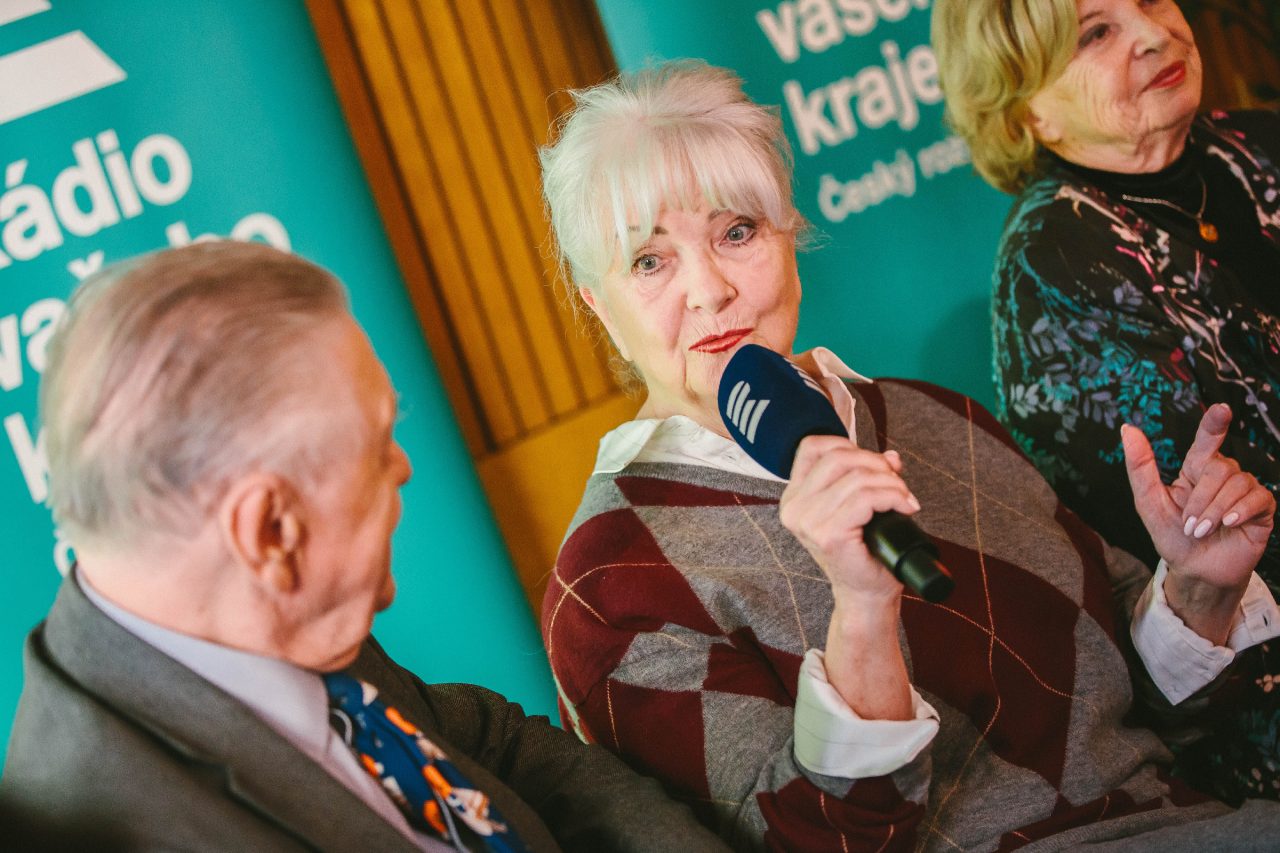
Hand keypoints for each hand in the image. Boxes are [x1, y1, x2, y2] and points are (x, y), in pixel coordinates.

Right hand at [780, 435, 917, 719]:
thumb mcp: (860, 504)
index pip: (812, 447)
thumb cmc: (863, 552)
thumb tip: (891, 456)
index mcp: (794, 498)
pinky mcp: (828, 534)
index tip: (872, 464)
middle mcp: (794, 508)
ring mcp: (808, 522)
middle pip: (839, 457)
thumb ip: (869, 476)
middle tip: (897, 484)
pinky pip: (866, 498)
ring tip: (904, 499)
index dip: (848, 445)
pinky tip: (905, 508)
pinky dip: (893, 497)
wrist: (866, 594)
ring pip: (857, 478)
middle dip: (876, 464)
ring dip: (891, 484)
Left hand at [1123, 403, 1274, 641]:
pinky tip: (1228, 524)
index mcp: (1196, 470)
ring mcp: (1244, 492)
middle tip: (1189, 524)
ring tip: (1202, 530)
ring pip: (1238, 483)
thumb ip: (1140, 466)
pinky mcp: (1261, 511)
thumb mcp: (1149, 503)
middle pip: (1220, 467)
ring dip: (1214, 510)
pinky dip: (1240, 510)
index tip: (1221, 409)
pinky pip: (1259, 498)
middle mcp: (1222, 476)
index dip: (1214, 424)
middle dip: (1201, 499)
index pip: (1207, 440)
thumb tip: (1127, 428)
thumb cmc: (1171, 536)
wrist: (1194, 571)